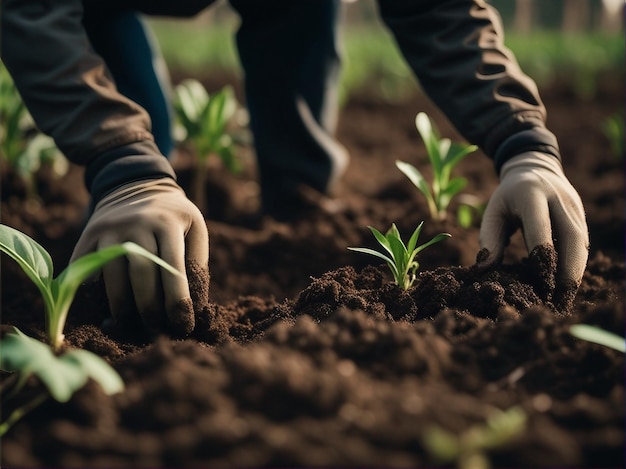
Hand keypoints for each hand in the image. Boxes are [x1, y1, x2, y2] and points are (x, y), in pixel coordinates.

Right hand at [71, 178, 208, 335]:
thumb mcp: (194, 228)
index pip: (173, 268)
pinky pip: (88, 268)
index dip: (178, 301)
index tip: (183, 325)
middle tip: (155, 331)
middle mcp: (136, 223)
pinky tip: (105, 310)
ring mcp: (109, 228)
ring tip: (131, 326)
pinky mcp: (90, 234)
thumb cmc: (174, 218)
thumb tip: (194, 307)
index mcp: (167, 222)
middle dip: (150, 309)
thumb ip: (196, 262)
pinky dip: (95, 292)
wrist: (137, 184)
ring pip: (113, 275)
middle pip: (141, 275)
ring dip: (122, 307)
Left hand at [479, 152, 588, 308]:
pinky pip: (583, 244)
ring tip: (565, 299)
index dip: (543, 256)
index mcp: (533, 195)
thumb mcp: (493, 210)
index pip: (542, 228)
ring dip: (576, 272)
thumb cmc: (508, 195)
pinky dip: (578, 265)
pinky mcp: (582, 216)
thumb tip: (485, 268)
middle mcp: (560, 200)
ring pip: (582, 243)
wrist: (535, 168)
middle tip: (560, 299)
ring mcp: (575, 207)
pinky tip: (568, 285)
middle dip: (569, 270)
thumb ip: (489, 237)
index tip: (541, 283)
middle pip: (572, 238)